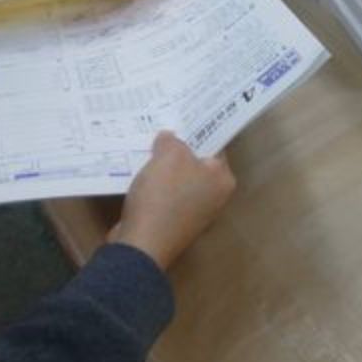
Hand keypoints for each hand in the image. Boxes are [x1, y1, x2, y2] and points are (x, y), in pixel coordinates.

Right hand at [107, 132, 234, 269]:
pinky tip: (138, 171)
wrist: (141, 244)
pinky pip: (165, 194)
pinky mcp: (172, 222)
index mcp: (223, 180)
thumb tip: (169, 139)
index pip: (215, 146)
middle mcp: (214, 197)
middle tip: (160, 128)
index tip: (180, 117)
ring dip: (162, 166)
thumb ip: (172, 141)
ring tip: (146, 146)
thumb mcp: (170, 155)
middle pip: (195, 162)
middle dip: (177, 148)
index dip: (197, 130)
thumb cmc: (164, 195)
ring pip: (178, 178)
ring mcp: (193, 212)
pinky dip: (154, 184)